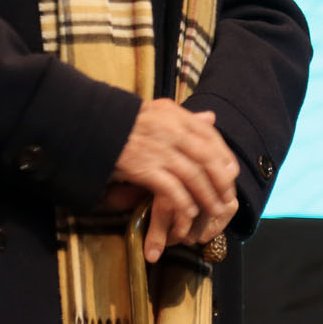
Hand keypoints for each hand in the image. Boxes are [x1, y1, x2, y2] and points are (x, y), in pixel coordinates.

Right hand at [110, 99, 239, 261]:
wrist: (90, 126)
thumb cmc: (123, 121)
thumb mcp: (158, 111)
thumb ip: (185, 117)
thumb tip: (212, 118)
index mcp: (176, 115)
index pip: (210, 135)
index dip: (224, 156)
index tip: (232, 172)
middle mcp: (172, 131)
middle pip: (207, 157)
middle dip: (221, 180)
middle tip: (228, 196)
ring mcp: (158, 150)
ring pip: (193, 175)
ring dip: (207, 195)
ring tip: (215, 209)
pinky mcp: (143, 169)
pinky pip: (171, 189)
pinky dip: (183, 202)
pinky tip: (190, 212)